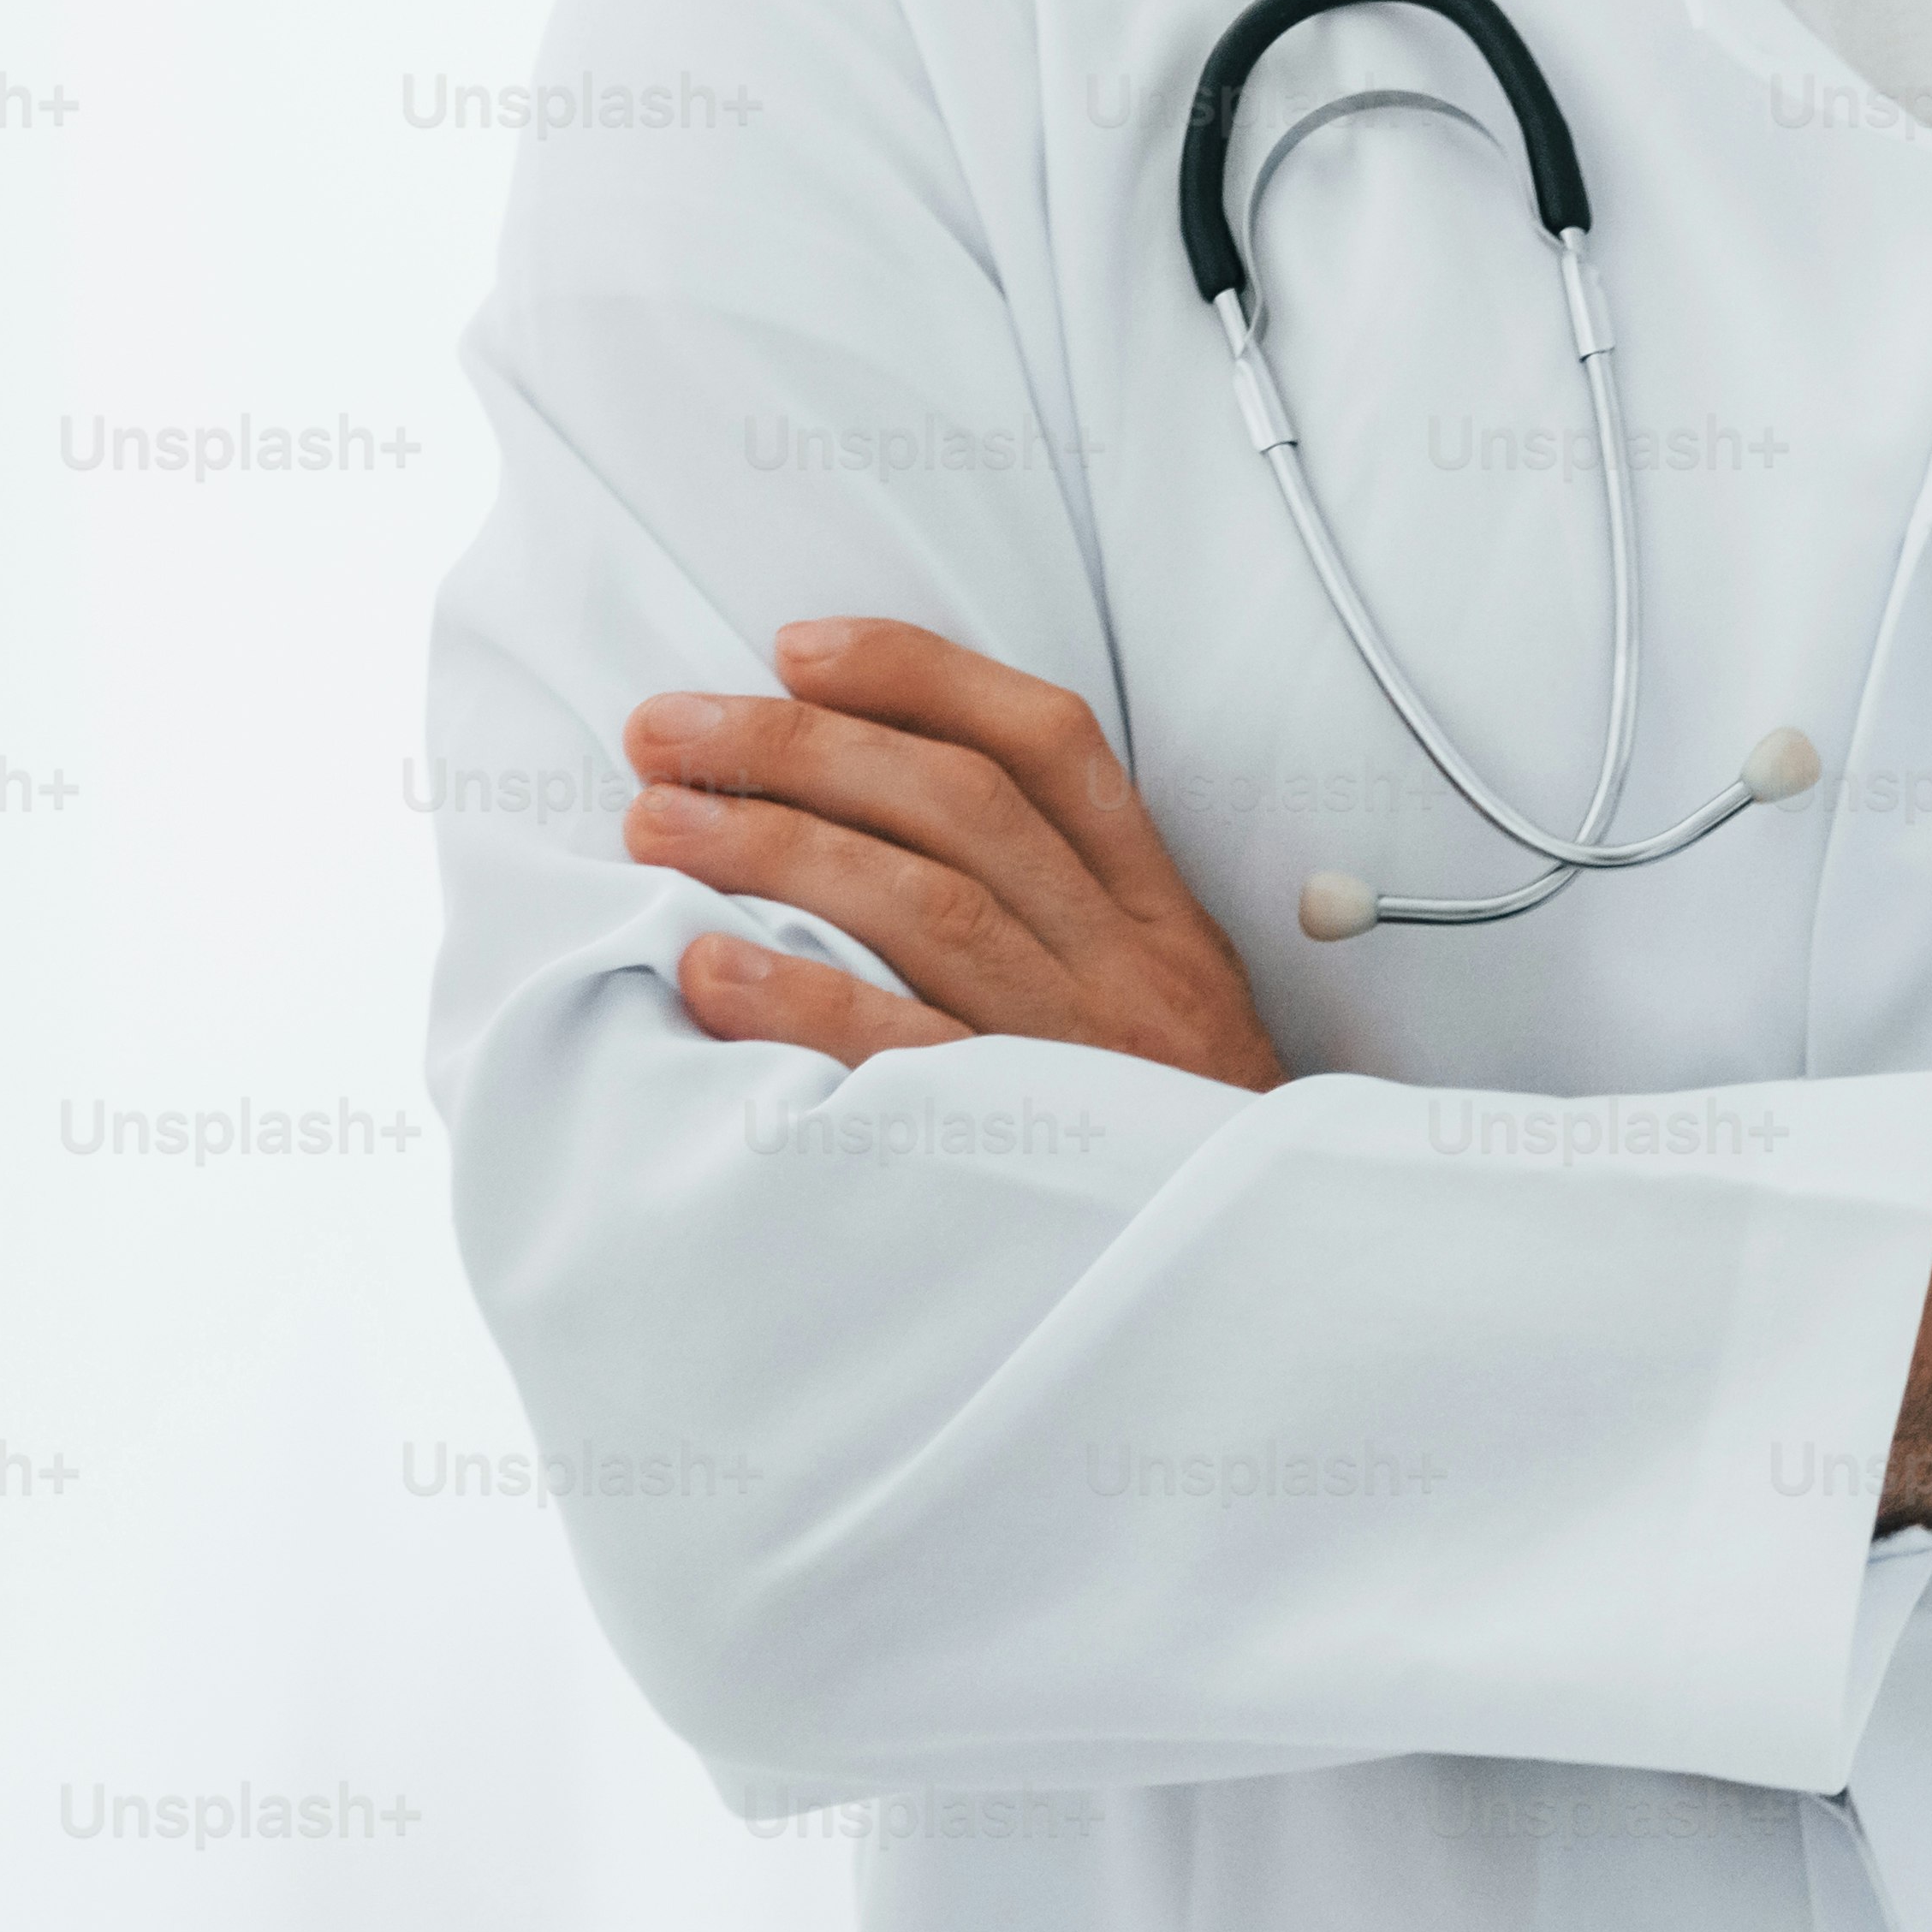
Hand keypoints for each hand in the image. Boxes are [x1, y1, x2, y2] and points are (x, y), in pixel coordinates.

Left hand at [624, 615, 1285, 1094]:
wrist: (1273, 1284)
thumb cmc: (1175, 1135)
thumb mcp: (1161, 1002)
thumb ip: (1065, 916)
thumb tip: (883, 824)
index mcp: (1154, 912)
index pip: (1050, 744)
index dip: (922, 677)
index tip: (798, 647)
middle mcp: (1123, 960)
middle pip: (963, 806)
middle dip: (803, 748)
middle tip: (667, 728)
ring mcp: (1080, 1047)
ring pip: (928, 904)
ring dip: (776, 847)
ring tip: (658, 821)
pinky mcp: (1031, 1140)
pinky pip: (906, 1053)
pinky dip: (801, 1001)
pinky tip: (705, 969)